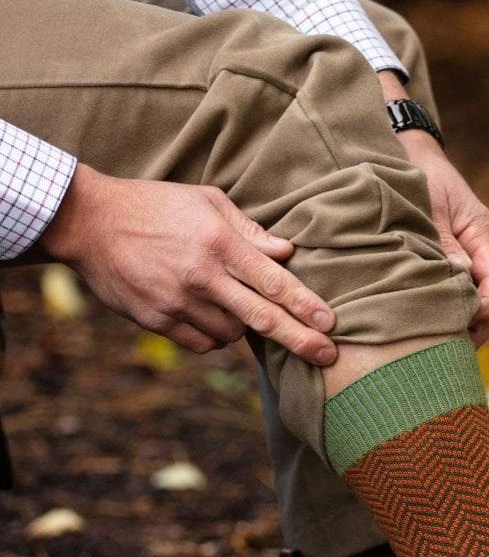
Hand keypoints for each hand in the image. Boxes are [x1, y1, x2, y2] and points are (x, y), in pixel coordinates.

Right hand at [40, 163, 337, 363]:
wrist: (89, 222)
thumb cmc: (156, 205)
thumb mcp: (206, 201)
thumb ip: (249, 230)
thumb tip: (286, 252)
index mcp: (219, 243)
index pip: (273, 281)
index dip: (305, 305)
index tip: (331, 323)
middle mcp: (202, 277)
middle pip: (261, 318)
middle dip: (300, 340)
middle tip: (327, 355)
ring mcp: (177, 302)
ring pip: (231, 334)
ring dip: (244, 328)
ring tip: (234, 305)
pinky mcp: (156, 320)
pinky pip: (201, 343)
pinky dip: (214, 336)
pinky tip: (210, 315)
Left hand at [397, 129, 488, 345]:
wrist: (410, 156)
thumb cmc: (419, 176)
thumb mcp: (430, 206)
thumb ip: (443, 241)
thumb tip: (459, 276)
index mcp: (482, 232)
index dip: (484, 305)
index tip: (467, 322)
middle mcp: (481, 248)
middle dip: (479, 324)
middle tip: (453, 349)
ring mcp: (469, 256)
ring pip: (481, 300)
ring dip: (467, 323)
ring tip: (442, 347)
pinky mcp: (453, 262)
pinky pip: (462, 293)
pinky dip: (454, 312)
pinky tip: (435, 328)